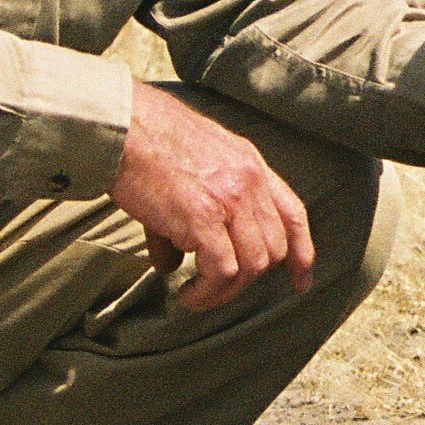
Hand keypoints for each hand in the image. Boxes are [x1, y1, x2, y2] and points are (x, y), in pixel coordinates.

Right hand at [109, 83, 312, 313]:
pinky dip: (207, 292)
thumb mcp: (188, 166)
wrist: (122, 127)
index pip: (292, 213)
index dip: (302, 252)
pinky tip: (186, 293)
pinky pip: (222, 272)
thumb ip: (192, 213)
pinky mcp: (203, 218)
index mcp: (250, 164)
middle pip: (274, 248)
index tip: (300, 282)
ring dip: (224, 292)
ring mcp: (230, 199)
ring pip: (252, 266)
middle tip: (215, 290)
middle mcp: (249, 181)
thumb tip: (170, 264)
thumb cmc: (143, 144)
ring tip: (194, 296)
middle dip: (249, 279)